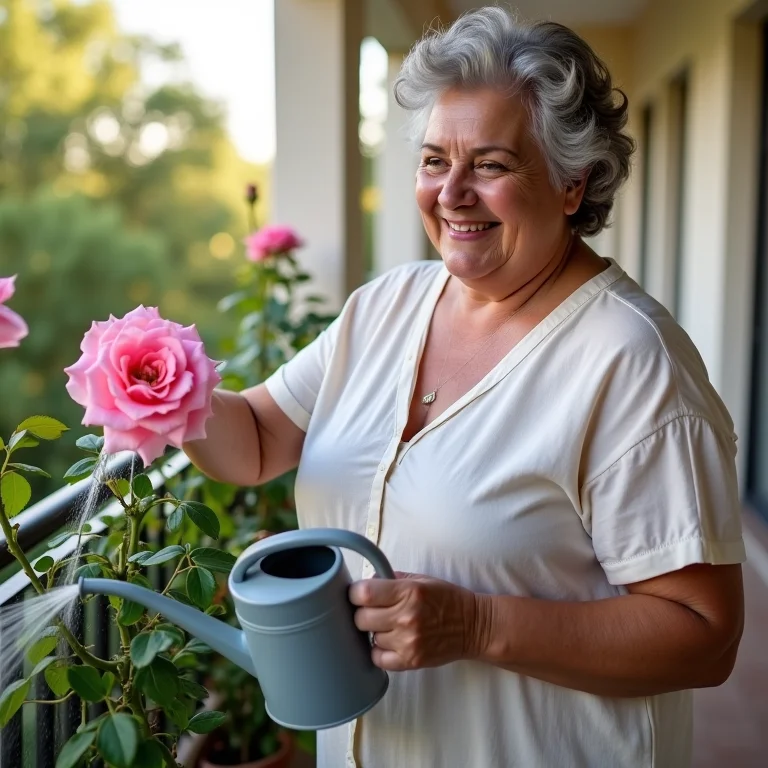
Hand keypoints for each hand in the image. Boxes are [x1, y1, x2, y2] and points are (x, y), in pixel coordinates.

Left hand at [349, 572, 481, 670]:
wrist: (473, 626)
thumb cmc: (447, 599)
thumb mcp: (421, 580)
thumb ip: (392, 579)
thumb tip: (366, 581)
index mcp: (408, 592)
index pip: (363, 593)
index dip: (355, 593)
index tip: (359, 594)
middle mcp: (406, 617)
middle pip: (360, 618)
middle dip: (362, 613)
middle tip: (373, 611)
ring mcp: (407, 642)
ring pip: (369, 638)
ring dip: (373, 632)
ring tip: (388, 626)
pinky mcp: (411, 661)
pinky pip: (378, 659)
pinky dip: (379, 651)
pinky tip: (389, 642)